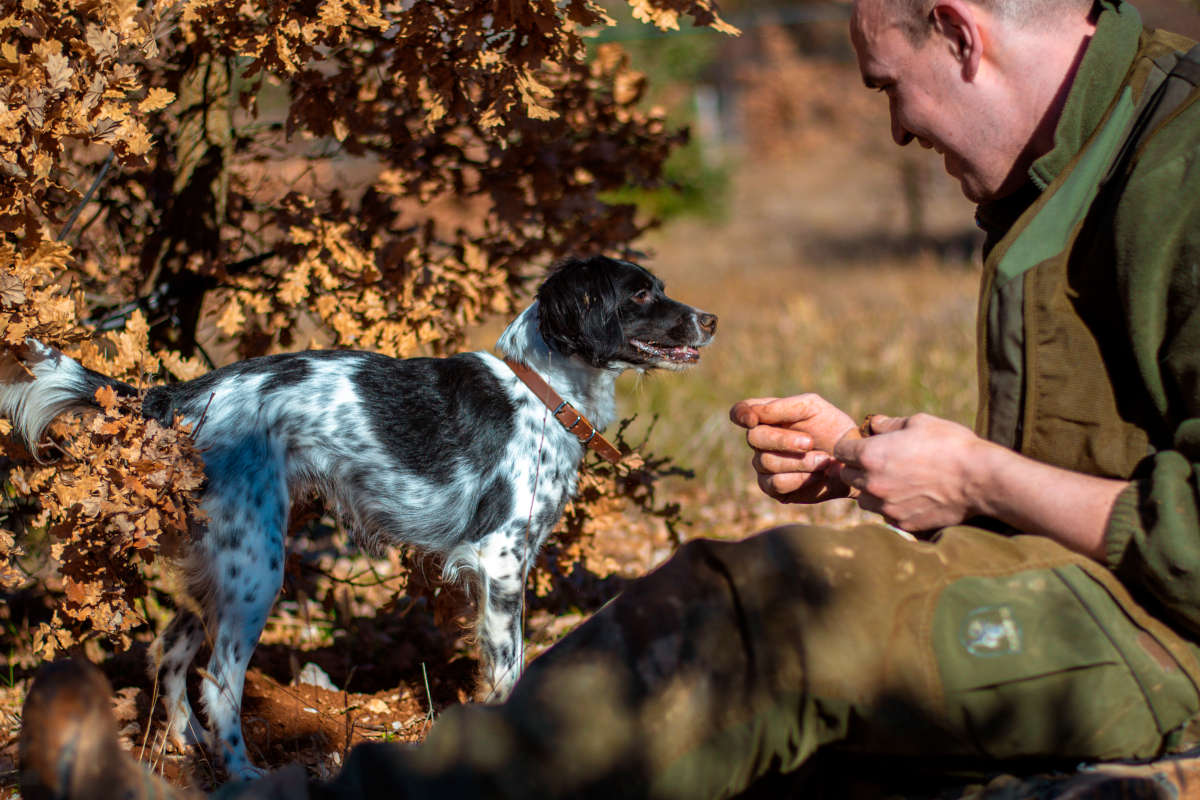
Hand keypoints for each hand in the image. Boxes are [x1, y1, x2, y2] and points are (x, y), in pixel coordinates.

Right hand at [730, 394, 859, 503]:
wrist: (851, 459)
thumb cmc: (831, 428)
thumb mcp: (811, 407)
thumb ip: (782, 407)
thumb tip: (753, 416)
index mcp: (767, 416)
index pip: (740, 411)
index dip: (741, 414)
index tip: (753, 420)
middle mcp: (761, 440)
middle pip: (754, 438)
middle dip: (783, 440)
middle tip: (809, 442)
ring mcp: (764, 464)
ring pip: (766, 462)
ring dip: (799, 462)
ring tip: (823, 460)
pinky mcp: (773, 488)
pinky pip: (775, 483)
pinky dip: (799, 478)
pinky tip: (817, 475)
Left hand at [833, 413, 984, 531]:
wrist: (979, 480)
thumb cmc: (950, 445)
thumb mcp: (919, 423)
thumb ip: (889, 424)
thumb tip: (874, 424)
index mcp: (871, 455)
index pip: (841, 451)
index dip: (850, 446)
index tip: (861, 445)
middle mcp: (872, 483)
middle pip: (847, 476)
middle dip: (857, 468)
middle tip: (879, 462)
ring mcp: (886, 506)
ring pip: (863, 500)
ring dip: (871, 491)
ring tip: (893, 482)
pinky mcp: (901, 523)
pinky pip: (885, 516)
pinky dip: (890, 507)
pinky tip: (909, 498)